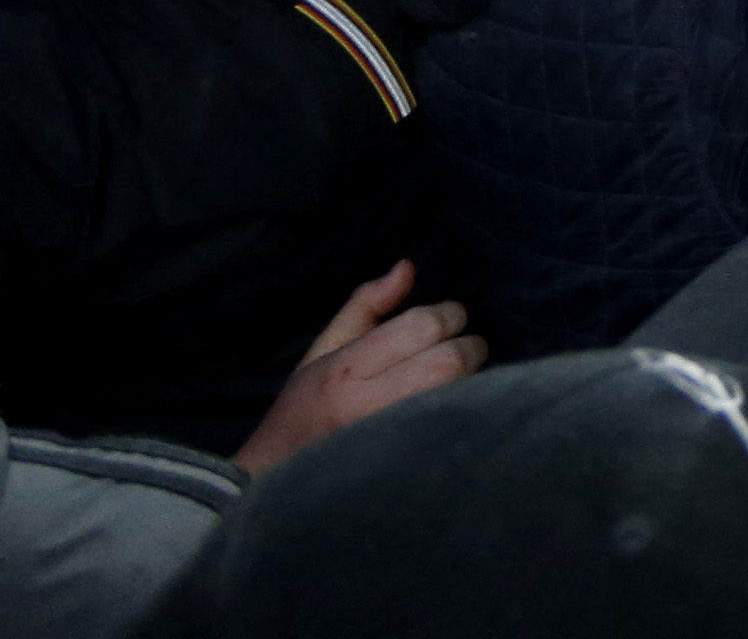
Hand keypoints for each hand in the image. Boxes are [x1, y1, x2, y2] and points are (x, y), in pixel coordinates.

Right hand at [236, 261, 483, 471]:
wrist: (276, 480)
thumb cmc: (304, 409)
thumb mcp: (324, 350)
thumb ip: (366, 305)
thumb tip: (407, 267)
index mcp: (346, 369)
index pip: (420, 327)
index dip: (449, 314)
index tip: (451, 318)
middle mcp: (368, 406)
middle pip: (447, 362)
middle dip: (468, 346)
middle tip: (465, 346)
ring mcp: (390, 442)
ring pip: (458, 396)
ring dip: (472, 379)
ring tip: (461, 376)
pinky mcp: (407, 466)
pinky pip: (452, 430)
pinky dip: (466, 412)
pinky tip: (458, 408)